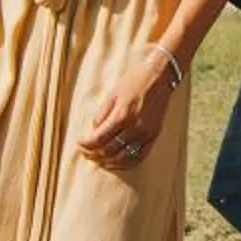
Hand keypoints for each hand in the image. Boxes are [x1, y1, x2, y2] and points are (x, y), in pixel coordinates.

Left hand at [79, 45, 176, 167]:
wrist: (160, 76)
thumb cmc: (134, 81)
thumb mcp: (113, 94)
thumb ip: (102, 115)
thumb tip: (94, 132)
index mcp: (122, 115)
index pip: (99, 139)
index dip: (86, 144)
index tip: (80, 143)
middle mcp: (134, 128)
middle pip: (109, 150)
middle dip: (94, 154)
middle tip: (85, 152)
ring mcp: (146, 134)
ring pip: (123, 158)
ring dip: (108, 161)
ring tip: (98, 160)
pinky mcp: (154, 136)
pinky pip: (139, 157)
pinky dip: (126, 163)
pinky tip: (116, 162)